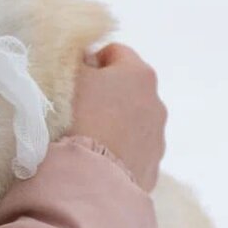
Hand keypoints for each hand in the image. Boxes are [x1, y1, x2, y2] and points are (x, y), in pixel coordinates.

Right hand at [70, 43, 166, 190]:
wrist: (92, 175)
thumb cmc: (79, 116)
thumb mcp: (70, 77)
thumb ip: (78, 61)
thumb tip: (86, 60)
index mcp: (138, 73)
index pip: (115, 52)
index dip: (92, 61)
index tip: (74, 78)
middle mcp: (157, 102)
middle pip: (128, 88)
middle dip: (106, 93)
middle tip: (78, 107)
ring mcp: (157, 136)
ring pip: (133, 120)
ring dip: (114, 122)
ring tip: (88, 136)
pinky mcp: (153, 166)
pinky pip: (133, 150)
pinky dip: (119, 149)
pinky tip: (98, 158)